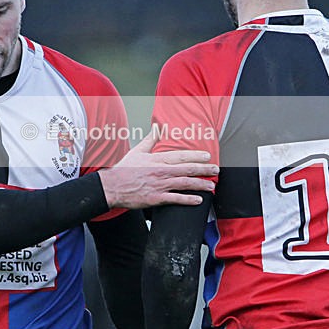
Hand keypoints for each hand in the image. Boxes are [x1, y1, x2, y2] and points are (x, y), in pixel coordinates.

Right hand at [99, 129, 217, 208]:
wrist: (112, 186)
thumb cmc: (124, 169)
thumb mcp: (138, 151)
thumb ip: (151, 139)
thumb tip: (157, 127)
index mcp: (157, 159)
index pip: (181, 156)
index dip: (196, 156)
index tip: (208, 156)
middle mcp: (161, 171)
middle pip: (187, 169)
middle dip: (204, 169)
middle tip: (216, 170)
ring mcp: (159, 185)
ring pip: (184, 183)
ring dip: (200, 184)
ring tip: (211, 186)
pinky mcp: (156, 198)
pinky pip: (176, 199)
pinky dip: (188, 200)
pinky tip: (198, 200)